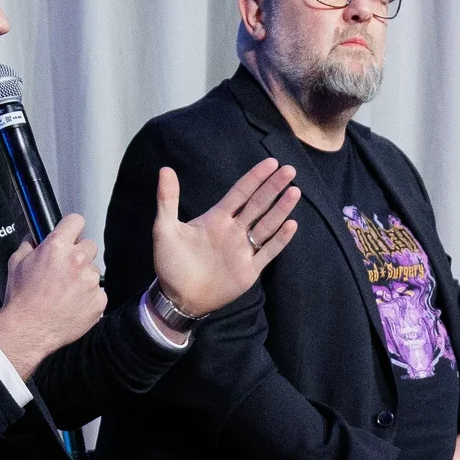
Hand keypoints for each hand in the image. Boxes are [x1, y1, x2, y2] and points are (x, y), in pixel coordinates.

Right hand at [0, 213, 103, 377]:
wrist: (28, 330)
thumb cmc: (21, 299)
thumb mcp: (17, 262)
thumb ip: (30, 243)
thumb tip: (36, 236)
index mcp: (57, 247)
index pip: (76, 221)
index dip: (72, 227)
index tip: (71, 233)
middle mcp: (77, 260)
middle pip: (89, 245)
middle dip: (79, 254)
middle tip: (65, 269)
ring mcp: (90, 281)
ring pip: (94, 271)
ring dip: (84, 277)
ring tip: (66, 292)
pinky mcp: (99, 300)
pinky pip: (98, 292)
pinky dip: (89, 297)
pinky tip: (73, 304)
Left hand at [151, 159, 302, 316]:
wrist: (178, 297)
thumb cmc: (170, 263)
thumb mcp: (165, 229)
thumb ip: (168, 200)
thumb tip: (165, 169)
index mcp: (216, 218)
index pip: (240, 193)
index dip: (255, 177)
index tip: (271, 162)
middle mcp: (233, 230)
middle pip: (258, 204)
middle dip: (274, 187)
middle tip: (289, 170)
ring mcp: (243, 249)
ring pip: (267, 225)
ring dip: (281, 209)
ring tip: (295, 192)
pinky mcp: (249, 269)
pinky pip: (268, 251)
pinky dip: (280, 239)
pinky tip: (291, 225)